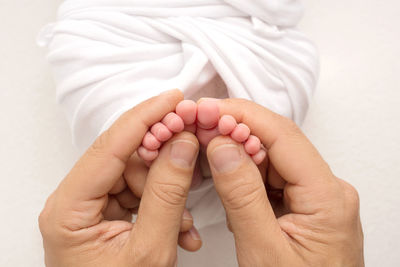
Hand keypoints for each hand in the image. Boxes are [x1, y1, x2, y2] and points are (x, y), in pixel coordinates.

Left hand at [39, 90, 200, 266]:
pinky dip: (163, 207)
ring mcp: (90, 208)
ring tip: (184, 224)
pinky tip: (179, 230)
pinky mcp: (106, 215)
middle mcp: (74, 201)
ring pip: (137, 175)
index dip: (145, 117)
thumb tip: (182, 144)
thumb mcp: (149, 250)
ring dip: (168, 192)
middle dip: (163, 158)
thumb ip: (167, 194)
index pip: (110, 146)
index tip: (174, 98)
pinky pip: (139, 194)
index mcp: (69, 209)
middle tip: (194, 150)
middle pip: (124, 157)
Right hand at [205, 98, 363, 266]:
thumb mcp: (263, 251)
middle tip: (199, 122)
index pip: (282, 136)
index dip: (242, 115)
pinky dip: (244, 171)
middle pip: (278, 143)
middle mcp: (327, 190)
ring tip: (204, 143)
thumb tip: (222, 147)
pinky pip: (271, 177)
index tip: (208, 108)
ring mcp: (315, 197)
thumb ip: (241, 195)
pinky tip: (224, 170)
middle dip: (235, 129)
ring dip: (237, 149)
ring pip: (272, 158)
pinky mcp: (302, 205)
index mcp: (327, 197)